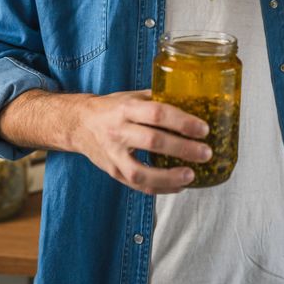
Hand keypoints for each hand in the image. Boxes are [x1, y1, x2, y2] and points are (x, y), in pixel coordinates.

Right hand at [75, 89, 211, 194]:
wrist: (78, 124)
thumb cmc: (112, 107)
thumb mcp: (132, 96)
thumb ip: (157, 99)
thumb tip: (190, 99)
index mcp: (126, 108)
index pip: (157, 113)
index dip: (181, 122)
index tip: (203, 129)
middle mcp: (119, 131)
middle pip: (152, 141)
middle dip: (182, 149)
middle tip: (205, 152)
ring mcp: (114, 154)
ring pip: (140, 172)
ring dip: (168, 177)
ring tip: (191, 176)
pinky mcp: (113, 172)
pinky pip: (137, 185)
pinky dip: (159, 188)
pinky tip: (178, 186)